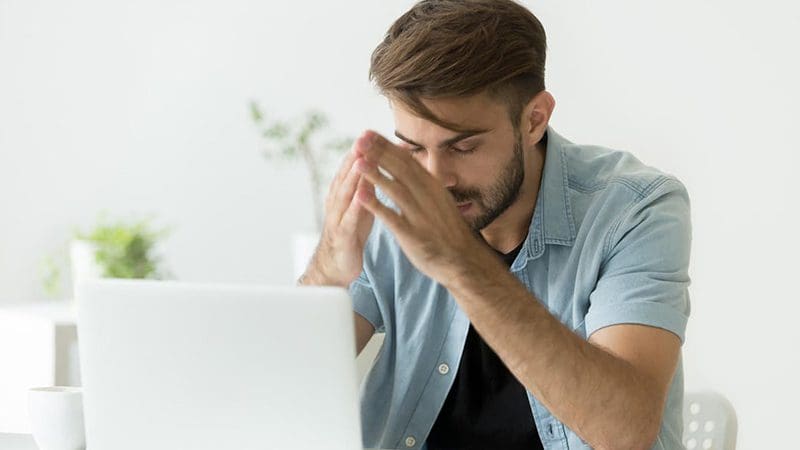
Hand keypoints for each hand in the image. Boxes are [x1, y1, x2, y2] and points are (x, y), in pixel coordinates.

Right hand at [300, 133, 375, 286]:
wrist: (336, 264)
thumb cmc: (352, 230)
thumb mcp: (362, 202)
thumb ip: (369, 181)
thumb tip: (382, 157)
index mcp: (345, 191)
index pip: (354, 166)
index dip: (364, 150)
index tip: (375, 132)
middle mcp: (338, 200)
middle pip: (347, 174)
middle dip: (356, 155)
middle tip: (365, 136)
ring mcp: (338, 217)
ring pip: (345, 192)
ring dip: (353, 174)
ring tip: (362, 158)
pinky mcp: (343, 235)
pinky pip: (349, 219)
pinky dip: (355, 206)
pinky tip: (362, 195)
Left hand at [354, 131, 486, 284]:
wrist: (462, 259)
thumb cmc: (446, 228)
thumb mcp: (438, 198)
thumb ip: (422, 180)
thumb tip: (410, 161)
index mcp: (431, 185)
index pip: (406, 159)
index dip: (386, 146)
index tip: (368, 133)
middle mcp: (426, 196)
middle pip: (400, 169)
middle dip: (379, 153)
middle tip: (359, 139)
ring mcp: (420, 215)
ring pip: (395, 190)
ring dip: (376, 174)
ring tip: (357, 161)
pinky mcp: (413, 234)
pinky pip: (392, 217)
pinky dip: (376, 206)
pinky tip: (361, 196)